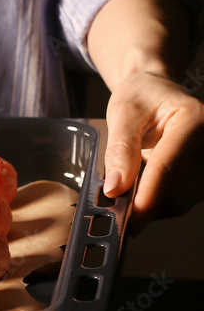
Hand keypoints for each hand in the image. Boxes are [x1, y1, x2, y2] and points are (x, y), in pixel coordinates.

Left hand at [102, 71, 203, 231]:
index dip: (148, 196)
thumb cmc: (140, 97)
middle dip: (147, 205)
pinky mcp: (203, 173)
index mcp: (194, 120)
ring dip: (152, 206)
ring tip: (125, 198)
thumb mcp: (123, 114)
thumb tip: (116, 188)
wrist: (155, 91)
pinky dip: (158, 201)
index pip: (168, 166)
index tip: (130, 219)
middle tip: (116, 214)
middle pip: (179, 189)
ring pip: (182, 199)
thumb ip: (120, 150)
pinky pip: (181, 197)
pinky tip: (140, 193)